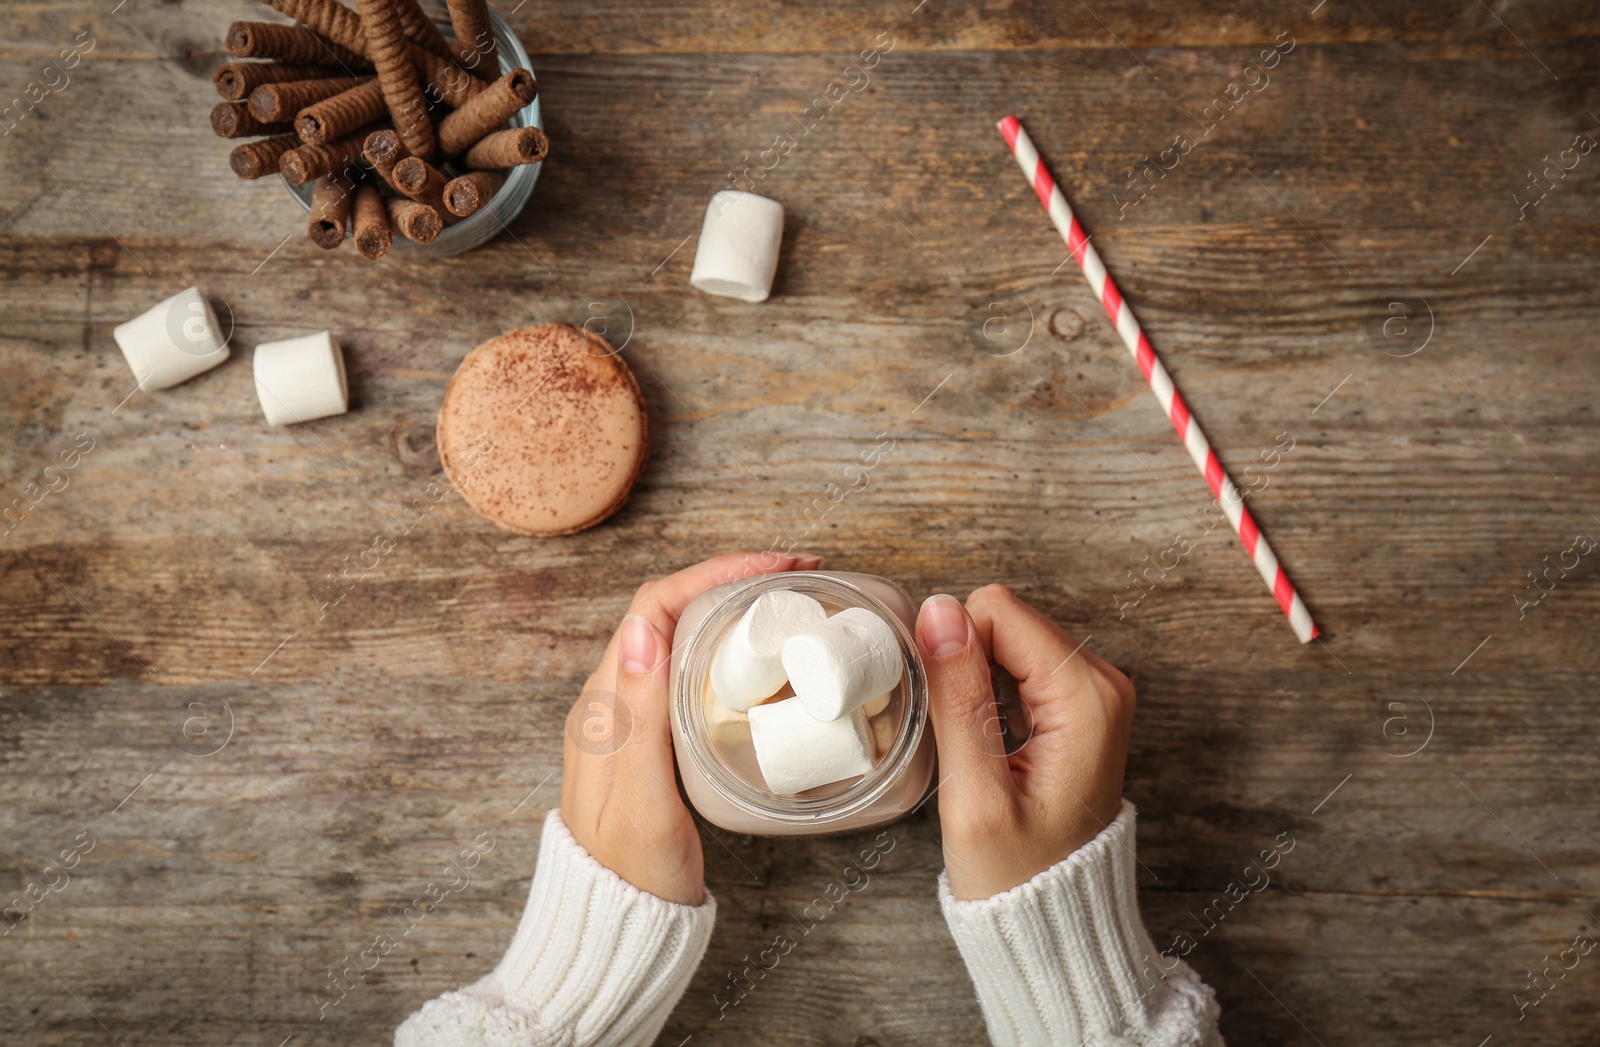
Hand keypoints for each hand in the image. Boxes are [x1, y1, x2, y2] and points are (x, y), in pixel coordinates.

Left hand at [561, 551, 821, 904]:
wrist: (614, 929)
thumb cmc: (630, 877)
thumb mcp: (641, 801)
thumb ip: (639, 720)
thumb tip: (643, 632)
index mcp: (606, 705)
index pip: (654, 607)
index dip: (715, 574)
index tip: (775, 570)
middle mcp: (614, 702)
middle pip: (672, 612)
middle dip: (734, 581)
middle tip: (798, 579)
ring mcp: (634, 720)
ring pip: (683, 639)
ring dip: (734, 610)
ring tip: (790, 607)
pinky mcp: (655, 740)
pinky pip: (691, 672)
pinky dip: (730, 651)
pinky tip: (765, 663)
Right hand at [916, 585, 1133, 899]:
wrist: (1056, 918)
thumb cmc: (1016, 872)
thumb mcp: (974, 793)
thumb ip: (957, 696)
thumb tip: (939, 611)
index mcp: (1087, 698)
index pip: (998, 611)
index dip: (955, 651)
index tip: (949, 711)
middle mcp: (1102, 682)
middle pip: (1005, 618)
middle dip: (967, 662)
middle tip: (963, 736)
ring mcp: (1094, 691)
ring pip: (1007, 636)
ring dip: (976, 678)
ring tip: (977, 743)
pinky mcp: (1078, 702)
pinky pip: (1018, 661)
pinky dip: (991, 689)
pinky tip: (989, 740)